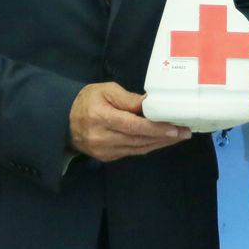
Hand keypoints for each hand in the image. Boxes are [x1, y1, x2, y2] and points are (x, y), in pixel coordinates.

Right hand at [67, 81, 189, 162]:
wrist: (64, 119)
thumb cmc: (87, 100)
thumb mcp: (106, 90)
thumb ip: (129, 99)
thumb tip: (152, 103)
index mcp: (100, 117)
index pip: (133, 126)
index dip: (156, 129)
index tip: (176, 128)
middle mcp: (101, 137)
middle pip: (139, 139)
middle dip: (165, 137)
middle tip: (185, 132)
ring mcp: (103, 151)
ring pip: (138, 148)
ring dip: (160, 143)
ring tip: (178, 136)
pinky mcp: (106, 157)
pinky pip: (132, 152)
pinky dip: (148, 146)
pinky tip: (160, 140)